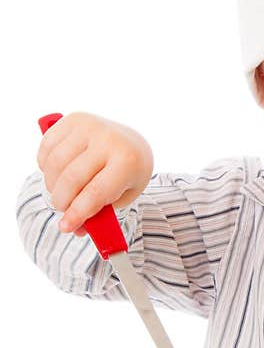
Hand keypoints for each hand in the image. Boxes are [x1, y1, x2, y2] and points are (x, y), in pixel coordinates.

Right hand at [37, 111, 153, 234]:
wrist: (133, 143)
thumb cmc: (127, 174)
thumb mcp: (123, 196)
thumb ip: (99, 213)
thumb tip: (74, 229)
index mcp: (128, 161)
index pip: (95, 192)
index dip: (77, 213)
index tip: (66, 227)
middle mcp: (109, 139)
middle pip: (71, 178)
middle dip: (62, 201)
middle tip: (63, 209)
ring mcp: (91, 126)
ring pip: (55, 163)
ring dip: (52, 185)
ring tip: (62, 191)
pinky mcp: (75, 119)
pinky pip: (47, 147)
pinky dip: (46, 165)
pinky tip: (58, 172)